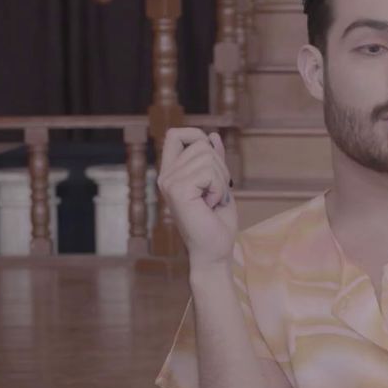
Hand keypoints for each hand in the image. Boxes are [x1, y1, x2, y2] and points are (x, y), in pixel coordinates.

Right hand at [157, 128, 237, 266]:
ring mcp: (169, 183)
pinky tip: (211, 205)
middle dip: (219, 167)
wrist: (215, 251)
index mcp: (172, 173)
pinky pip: (209, 172)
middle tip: (215, 193)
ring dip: (220, 180)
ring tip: (213, 201)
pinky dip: (219, 188)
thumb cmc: (216, 222)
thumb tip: (212, 135)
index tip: (210, 155)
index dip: (196, 136)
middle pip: (200, 144)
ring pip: (207, 157)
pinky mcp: (178, 191)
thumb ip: (214, 160)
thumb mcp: (218, 183)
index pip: (174, 135)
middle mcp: (166, 176)